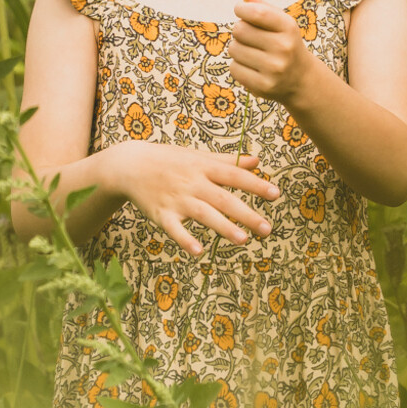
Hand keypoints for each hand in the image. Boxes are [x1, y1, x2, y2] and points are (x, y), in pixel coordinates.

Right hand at [106, 138, 279, 258]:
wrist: (130, 164)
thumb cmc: (169, 160)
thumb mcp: (198, 155)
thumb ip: (228, 161)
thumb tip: (257, 161)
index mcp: (204, 167)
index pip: (235, 176)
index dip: (255, 184)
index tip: (276, 194)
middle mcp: (193, 183)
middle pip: (223, 199)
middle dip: (246, 214)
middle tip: (267, 229)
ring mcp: (176, 199)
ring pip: (203, 214)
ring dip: (223, 227)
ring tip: (243, 241)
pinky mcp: (161, 214)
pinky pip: (174, 229)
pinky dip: (185, 240)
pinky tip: (199, 252)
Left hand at [229, 0, 314, 106]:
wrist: (301, 79)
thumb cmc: (285, 43)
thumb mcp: (280, 23)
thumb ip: (263, 7)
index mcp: (289, 28)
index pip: (257, 12)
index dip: (242, 8)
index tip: (240, 9)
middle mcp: (283, 48)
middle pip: (239, 30)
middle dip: (239, 30)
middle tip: (249, 36)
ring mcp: (274, 69)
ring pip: (234, 49)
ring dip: (237, 48)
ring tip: (251, 51)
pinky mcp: (263, 86)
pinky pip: (234, 68)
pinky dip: (238, 66)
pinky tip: (251, 66)